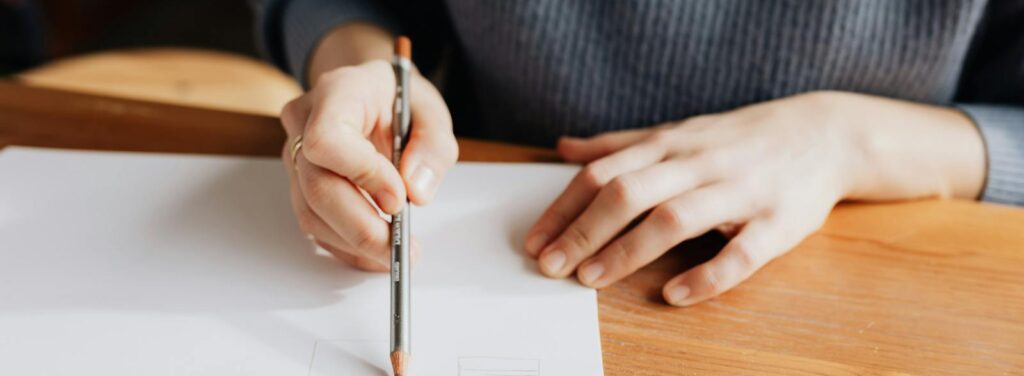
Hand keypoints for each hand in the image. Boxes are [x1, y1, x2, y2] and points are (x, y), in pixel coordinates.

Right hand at [281, 60, 456, 270]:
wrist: (370, 92)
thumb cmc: (397, 98)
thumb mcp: (430, 110)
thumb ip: (433, 147)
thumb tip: (417, 192)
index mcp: (337, 93)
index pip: (328, 139)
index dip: (362, 175)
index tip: (399, 199)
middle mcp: (305, 123)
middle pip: (317, 186)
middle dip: (362, 227)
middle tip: (403, 247)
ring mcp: (296, 155)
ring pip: (311, 212)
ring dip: (355, 243)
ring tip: (398, 253)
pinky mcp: (299, 184)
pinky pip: (314, 224)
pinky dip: (347, 246)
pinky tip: (377, 252)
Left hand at [525, 91, 983, 305]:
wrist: (825, 134)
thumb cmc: (740, 139)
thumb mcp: (679, 131)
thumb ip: (622, 143)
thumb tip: (566, 148)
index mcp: (672, 144)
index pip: (605, 172)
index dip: (565, 207)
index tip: (536, 240)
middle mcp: (700, 163)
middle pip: (630, 192)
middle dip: (584, 230)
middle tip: (552, 265)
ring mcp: (740, 191)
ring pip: (676, 218)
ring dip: (627, 250)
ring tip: (591, 278)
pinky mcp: (777, 222)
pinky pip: (741, 253)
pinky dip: (706, 276)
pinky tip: (675, 295)